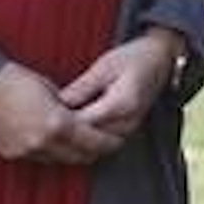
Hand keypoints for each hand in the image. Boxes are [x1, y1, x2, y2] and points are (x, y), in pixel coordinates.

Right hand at [0, 60, 119, 165]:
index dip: (109, 142)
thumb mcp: (51, 89)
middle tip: (105, 143)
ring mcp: (26, 151)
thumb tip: (81, 117)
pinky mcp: (12, 154)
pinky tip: (56, 143)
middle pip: (81, 157)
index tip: (117, 138)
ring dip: (73, 153)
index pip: (95, 142)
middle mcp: (43, 143)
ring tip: (83, 144)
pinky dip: (51, 153)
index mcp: (57, 124)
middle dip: (95, 151)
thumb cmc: (14, 79)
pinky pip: (40, 159)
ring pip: (61, 161)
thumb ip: (69, 108)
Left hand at [53, 28, 183, 144]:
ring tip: (55, 129)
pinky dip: (88, 139)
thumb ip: (82, 88)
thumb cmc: (132, 57)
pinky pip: (105, 142)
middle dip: (66, 134)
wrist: (161, 59)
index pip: (84, 123)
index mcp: (122, 104)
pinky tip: (73, 129)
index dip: (61, 122)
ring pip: (97, 146)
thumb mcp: (104, 66)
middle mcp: (129, 121)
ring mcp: (131, 128)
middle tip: (44, 125)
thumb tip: (57, 103)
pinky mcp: (129, 129)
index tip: (42, 115)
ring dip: (77, 140)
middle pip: (90, 139)